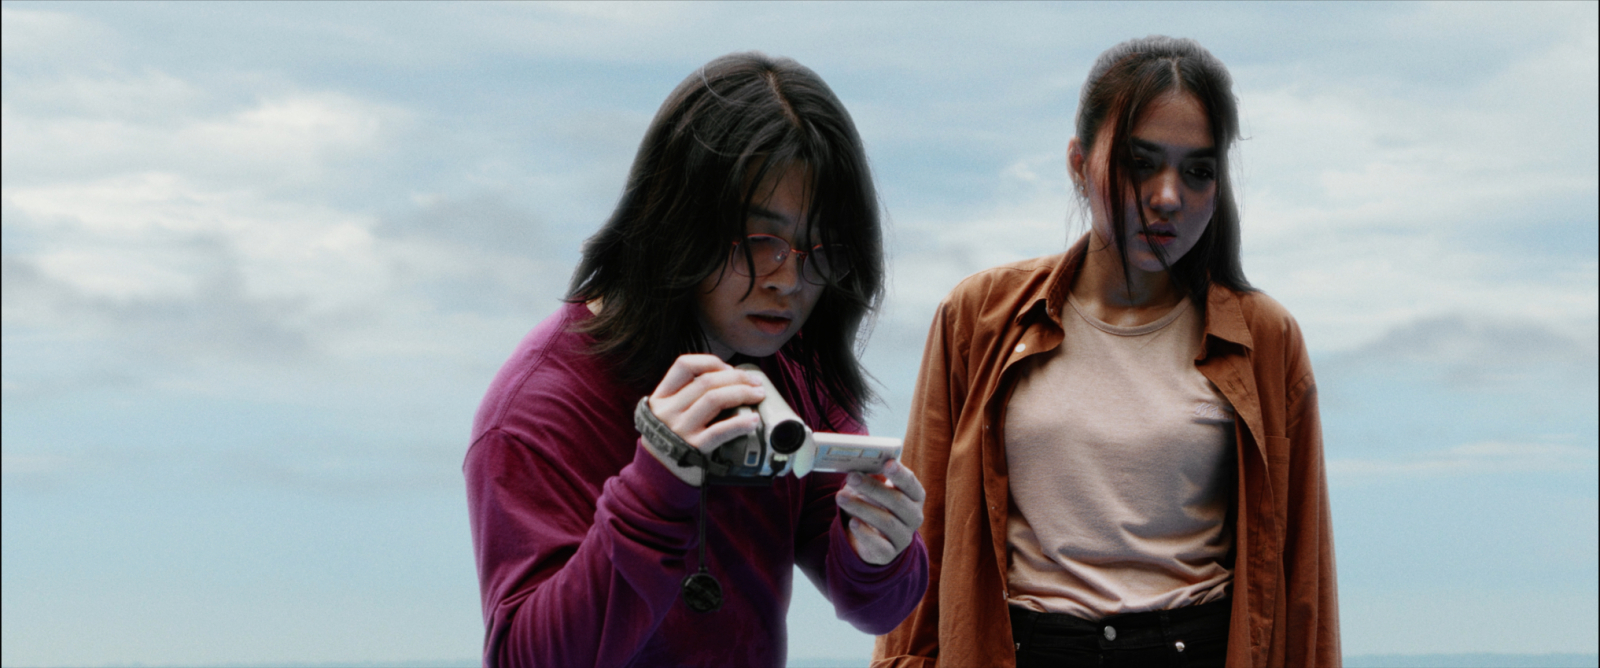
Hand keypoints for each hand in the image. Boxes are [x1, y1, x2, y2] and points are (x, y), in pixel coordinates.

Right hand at [643, 354, 765, 485]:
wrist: (658, 477)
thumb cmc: (671, 441)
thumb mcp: (667, 413)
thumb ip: (686, 396)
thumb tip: (728, 378)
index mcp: (661, 397)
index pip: (684, 365)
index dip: (711, 363)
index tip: (729, 369)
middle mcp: (668, 410)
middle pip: (706, 382)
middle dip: (737, 377)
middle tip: (756, 383)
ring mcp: (680, 429)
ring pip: (714, 399)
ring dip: (742, 394)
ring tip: (758, 396)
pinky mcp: (693, 449)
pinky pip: (720, 431)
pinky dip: (739, 423)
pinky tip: (753, 421)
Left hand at [835, 459, 925, 564]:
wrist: (872, 537)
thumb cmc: (876, 504)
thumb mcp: (876, 488)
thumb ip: (873, 475)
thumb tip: (861, 464)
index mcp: (915, 496)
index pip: (911, 484)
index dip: (900, 474)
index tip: (887, 463)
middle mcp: (914, 517)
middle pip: (897, 501)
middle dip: (873, 487)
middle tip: (851, 476)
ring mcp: (904, 537)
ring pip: (887, 522)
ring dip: (862, 507)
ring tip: (840, 497)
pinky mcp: (889, 554)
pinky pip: (879, 545)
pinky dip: (865, 533)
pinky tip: (852, 523)